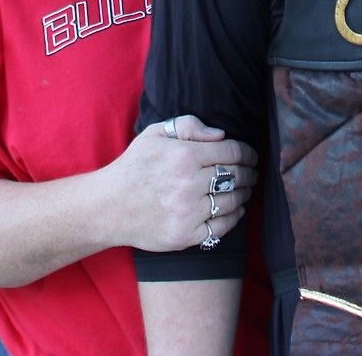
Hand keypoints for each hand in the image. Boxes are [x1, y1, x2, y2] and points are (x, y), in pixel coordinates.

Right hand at [104, 115, 257, 251]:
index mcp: (184, 155)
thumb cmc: (134, 166)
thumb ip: (189, 126)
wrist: (109, 207)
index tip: (252, 156)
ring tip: (245, 190)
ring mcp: (188, 212)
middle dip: (249, 173)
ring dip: (244, 194)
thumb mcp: (155, 134)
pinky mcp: (186, 235)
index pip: (232, 152)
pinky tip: (235, 209)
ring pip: (232, 201)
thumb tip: (220, 135)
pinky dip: (234, 217)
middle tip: (252, 173)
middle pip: (236, 176)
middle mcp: (189, 184)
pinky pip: (222, 227)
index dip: (248, 153)